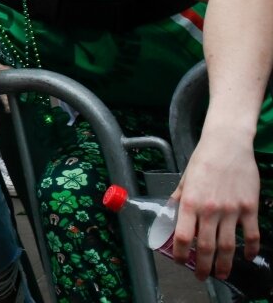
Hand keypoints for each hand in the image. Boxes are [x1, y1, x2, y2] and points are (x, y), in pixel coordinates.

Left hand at [170, 134, 259, 280]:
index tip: (181, 261)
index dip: (181, 253)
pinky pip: (251, 234)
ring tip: (222, 274)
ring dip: (225, 264)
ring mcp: (232, 210)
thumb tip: (170, 215)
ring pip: (228, 245)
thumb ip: (178, 199)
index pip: (183, 236)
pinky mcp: (249, 208)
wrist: (227, 145)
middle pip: (206, 247)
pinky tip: (246, 256)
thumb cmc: (203, 160)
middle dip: (202, 266)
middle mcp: (210, 210)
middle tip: (201, 276)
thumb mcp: (184, 180)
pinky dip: (250, 249)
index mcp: (190, 202)